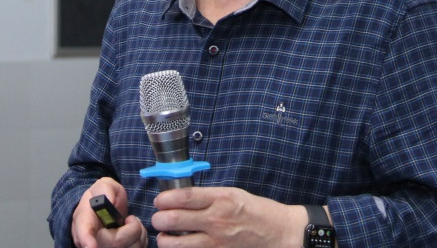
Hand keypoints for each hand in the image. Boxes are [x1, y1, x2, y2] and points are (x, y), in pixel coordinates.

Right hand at [71, 177, 148, 247]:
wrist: (105, 210)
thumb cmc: (102, 197)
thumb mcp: (103, 186)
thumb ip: (105, 190)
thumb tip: (110, 200)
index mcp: (84, 221)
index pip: (84, 231)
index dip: (86, 239)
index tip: (90, 245)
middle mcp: (92, 240)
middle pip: (116, 242)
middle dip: (132, 229)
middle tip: (130, 218)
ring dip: (139, 234)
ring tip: (131, 224)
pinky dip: (142, 240)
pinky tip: (134, 233)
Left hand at [150, 187, 306, 246]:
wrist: (279, 232)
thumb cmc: (256, 211)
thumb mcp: (233, 194)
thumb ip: (208, 196)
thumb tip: (181, 198)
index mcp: (221, 198)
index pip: (185, 196)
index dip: (165, 198)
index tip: (159, 200)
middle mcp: (217, 219)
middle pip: (175, 219)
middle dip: (159, 219)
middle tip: (157, 218)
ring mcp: (217, 241)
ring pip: (177, 243)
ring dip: (165, 239)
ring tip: (164, 236)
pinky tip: (180, 246)